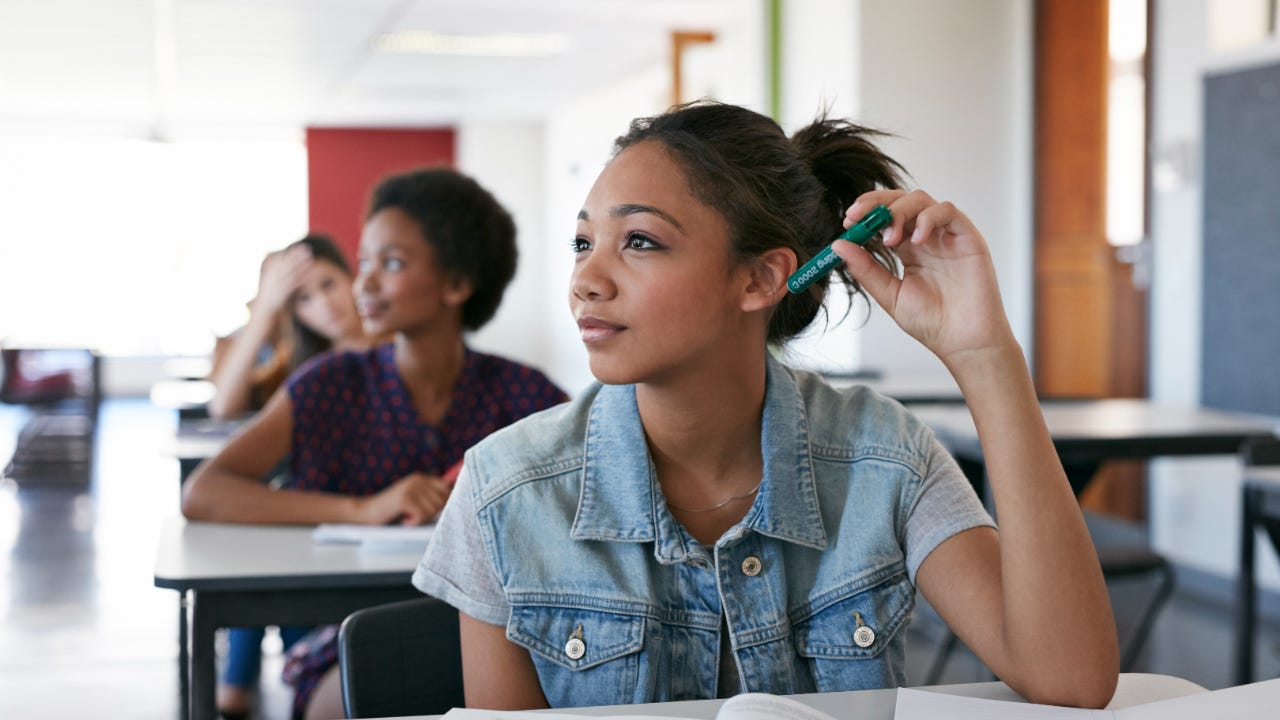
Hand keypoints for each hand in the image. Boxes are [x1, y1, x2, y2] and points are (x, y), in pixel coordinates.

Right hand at [251, 244, 313, 317]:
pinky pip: (294, 283)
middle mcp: (273, 278)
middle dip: (295, 255)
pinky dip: (301, 276)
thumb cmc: (269, 296)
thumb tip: (275, 263)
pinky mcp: (283, 293)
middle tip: (306, 247)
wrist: (263, 310)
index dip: (289, 254)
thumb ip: (273, 273)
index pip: (279, 261)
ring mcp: (278, 285)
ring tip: (309, 256)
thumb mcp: (269, 283)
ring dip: (300, 264)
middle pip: (286, 264)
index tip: (297, 246)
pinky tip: (309, 271)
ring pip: (291, 272)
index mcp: (269, 275)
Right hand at [357, 472, 452, 525]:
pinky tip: (403, 518)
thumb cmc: (392, 511)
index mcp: (421, 478)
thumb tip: (457, 500)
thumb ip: (431, 497)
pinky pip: (422, 515)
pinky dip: (413, 522)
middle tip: (415, 514)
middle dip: (431, 512)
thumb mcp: (413, 500)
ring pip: (433, 509)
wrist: (367, 513)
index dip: (445, 501)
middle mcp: (418, 480)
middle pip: (442, 501)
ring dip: (420, 518)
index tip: (435, 510)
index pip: (446, 488)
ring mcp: (411, 488)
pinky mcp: (405, 498)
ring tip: (407, 515)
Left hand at [830, 189, 1016, 364]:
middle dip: (876, 204)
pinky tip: (916, 240)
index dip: (866, 213)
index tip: (848, 222)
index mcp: (908, 249)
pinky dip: (928, 218)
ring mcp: (947, 235)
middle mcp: (927, 237)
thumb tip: (839, 245)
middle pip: (900, 201)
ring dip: (899, 211)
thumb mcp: (890, 294)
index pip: (885, 217)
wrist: (963, 342)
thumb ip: (866, 270)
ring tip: (889, 239)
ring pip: (921, 201)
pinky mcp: (968, 237)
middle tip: (857, 217)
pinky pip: (947, 211)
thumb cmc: (932, 322)